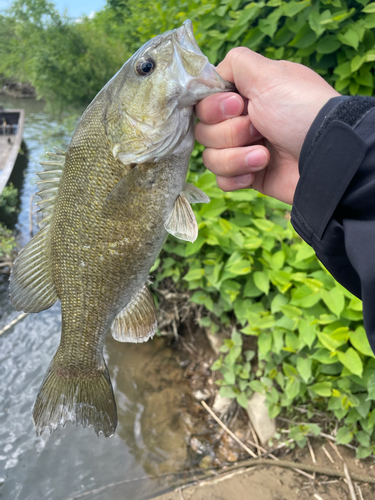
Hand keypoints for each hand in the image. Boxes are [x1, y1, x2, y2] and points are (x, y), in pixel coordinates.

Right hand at [195, 48, 339, 204]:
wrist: (325, 156)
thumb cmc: (300, 111)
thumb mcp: (269, 74)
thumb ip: (235, 64)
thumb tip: (212, 75)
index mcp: (246, 95)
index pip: (204, 102)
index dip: (213, 107)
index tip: (238, 106)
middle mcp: (243, 120)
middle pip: (204, 131)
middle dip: (230, 133)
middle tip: (258, 129)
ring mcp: (245, 150)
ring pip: (210, 157)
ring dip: (236, 157)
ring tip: (264, 156)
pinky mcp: (249, 176)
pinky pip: (222, 180)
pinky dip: (236, 177)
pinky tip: (256, 173)